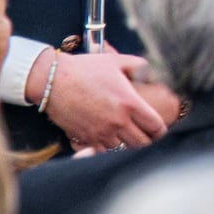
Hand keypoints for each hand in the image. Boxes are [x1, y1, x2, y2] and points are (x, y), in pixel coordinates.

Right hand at [38, 46, 172, 153]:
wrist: (53, 80)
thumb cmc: (85, 69)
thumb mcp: (117, 61)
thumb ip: (139, 66)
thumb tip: (149, 75)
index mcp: (130, 103)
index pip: (156, 127)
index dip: (160, 130)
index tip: (158, 129)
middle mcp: (118, 121)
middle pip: (142, 144)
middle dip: (147, 141)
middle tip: (146, 136)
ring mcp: (102, 132)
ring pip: (123, 149)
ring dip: (127, 144)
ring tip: (127, 136)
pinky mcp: (87, 138)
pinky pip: (103, 152)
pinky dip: (108, 148)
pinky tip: (109, 138)